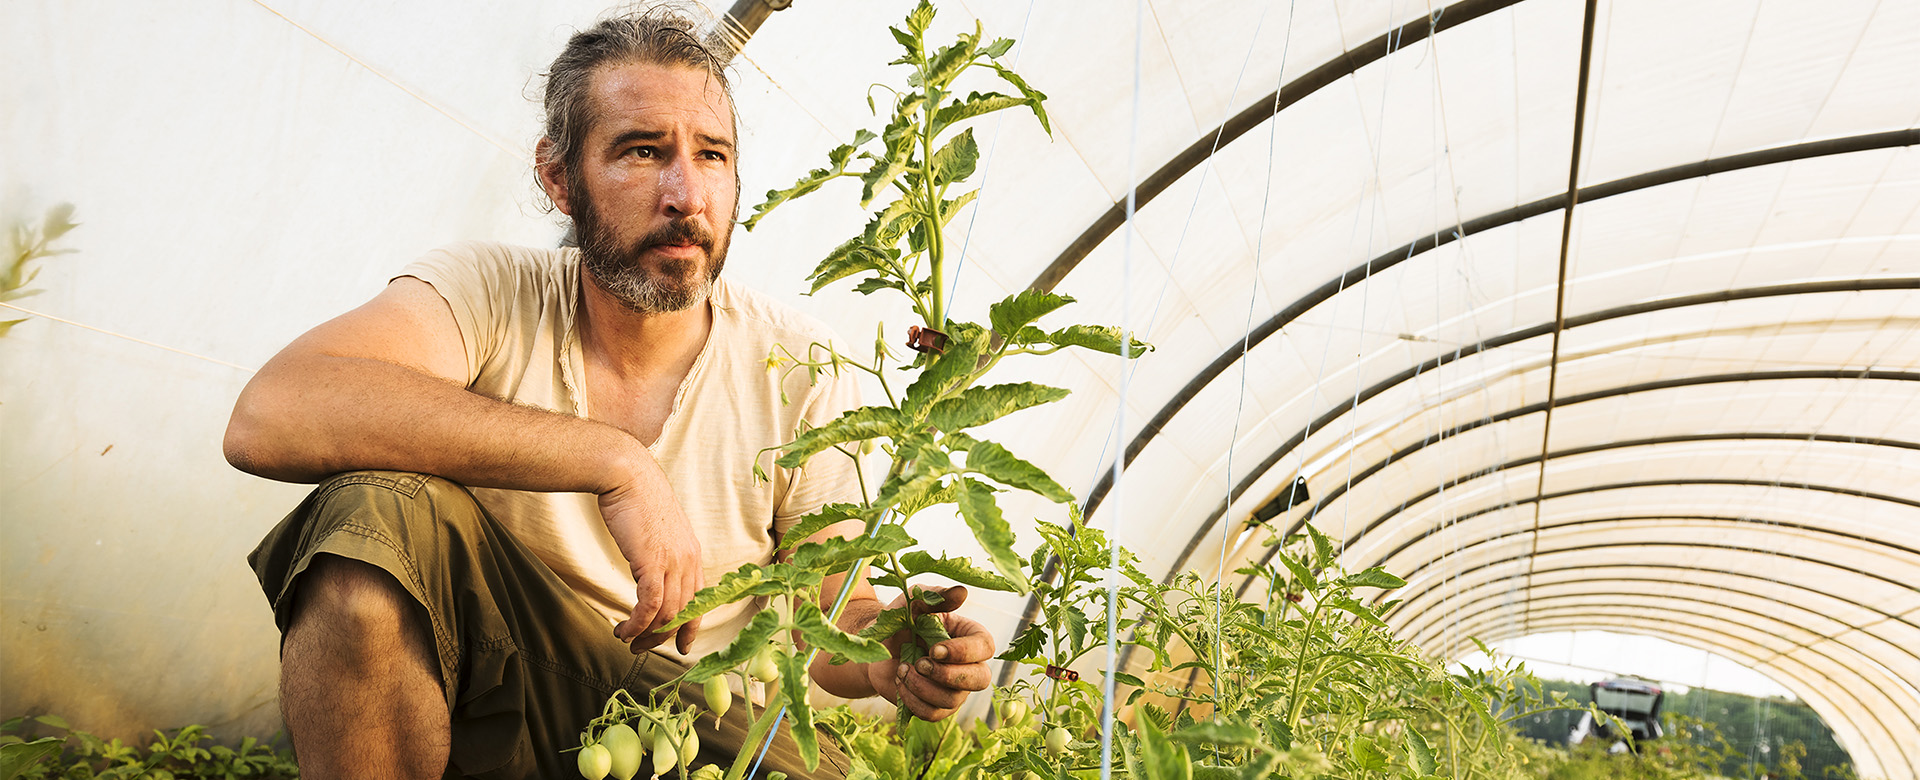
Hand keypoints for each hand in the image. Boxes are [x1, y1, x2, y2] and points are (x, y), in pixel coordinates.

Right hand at [599, 473, 702, 653]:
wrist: (627, 474)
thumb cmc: (636, 498)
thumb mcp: (656, 530)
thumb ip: (660, 552)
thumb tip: (650, 570)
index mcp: (692, 553)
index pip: (699, 599)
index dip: (691, 626)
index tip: (682, 646)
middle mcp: (689, 560)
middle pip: (683, 612)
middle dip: (662, 637)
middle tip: (641, 648)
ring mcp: (674, 562)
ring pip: (667, 613)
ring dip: (645, 634)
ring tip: (627, 640)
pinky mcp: (653, 562)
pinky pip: (650, 605)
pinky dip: (637, 624)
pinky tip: (623, 630)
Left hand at [866, 585, 994, 720]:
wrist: (878, 648)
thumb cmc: (901, 621)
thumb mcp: (913, 603)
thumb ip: (935, 596)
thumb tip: (962, 592)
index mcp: (969, 636)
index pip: (985, 647)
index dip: (963, 652)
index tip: (934, 649)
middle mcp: (969, 665)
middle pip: (980, 679)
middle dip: (947, 675)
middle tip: (919, 663)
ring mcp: (955, 689)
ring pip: (953, 700)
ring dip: (922, 687)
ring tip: (902, 669)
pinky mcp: (937, 707)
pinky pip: (933, 714)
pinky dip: (912, 700)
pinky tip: (900, 683)